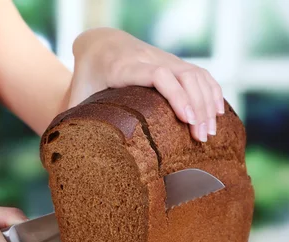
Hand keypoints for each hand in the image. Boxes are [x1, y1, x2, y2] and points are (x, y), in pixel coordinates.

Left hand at [69, 27, 223, 141]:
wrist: (99, 43)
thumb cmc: (87, 75)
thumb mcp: (78, 95)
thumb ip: (75, 119)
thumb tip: (71, 151)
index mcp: (125, 67)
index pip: (159, 75)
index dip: (176, 96)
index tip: (186, 119)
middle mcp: (150, 60)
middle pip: (184, 77)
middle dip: (198, 107)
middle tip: (202, 138)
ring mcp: (166, 59)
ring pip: (197, 75)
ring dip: (208, 103)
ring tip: (210, 133)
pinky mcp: (174, 63)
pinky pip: (201, 74)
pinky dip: (213, 92)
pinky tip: (217, 114)